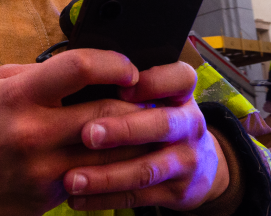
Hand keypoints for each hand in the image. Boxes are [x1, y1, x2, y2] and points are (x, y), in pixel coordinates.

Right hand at [0, 49, 151, 215]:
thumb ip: (40, 74)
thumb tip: (87, 65)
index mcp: (20, 95)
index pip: (79, 68)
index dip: (113, 64)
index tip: (128, 68)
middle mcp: (33, 131)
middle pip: (107, 114)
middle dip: (136, 104)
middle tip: (149, 98)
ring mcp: (44, 168)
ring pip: (110, 152)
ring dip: (135, 138)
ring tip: (147, 126)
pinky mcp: (50, 195)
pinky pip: (94, 177)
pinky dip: (112, 165)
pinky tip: (119, 156)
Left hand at [64, 61, 228, 211]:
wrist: (199, 165)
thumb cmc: (159, 118)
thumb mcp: (158, 97)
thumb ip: (128, 85)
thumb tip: (78, 71)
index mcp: (182, 95)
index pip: (180, 78)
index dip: (153, 81)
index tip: (122, 85)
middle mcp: (189, 125)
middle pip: (161, 125)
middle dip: (123, 130)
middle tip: (88, 134)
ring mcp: (185, 161)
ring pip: (146, 169)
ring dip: (106, 176)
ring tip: (72, 179)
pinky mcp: (175, 192)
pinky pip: (137, 197)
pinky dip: (105, 198)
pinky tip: (77, 198)